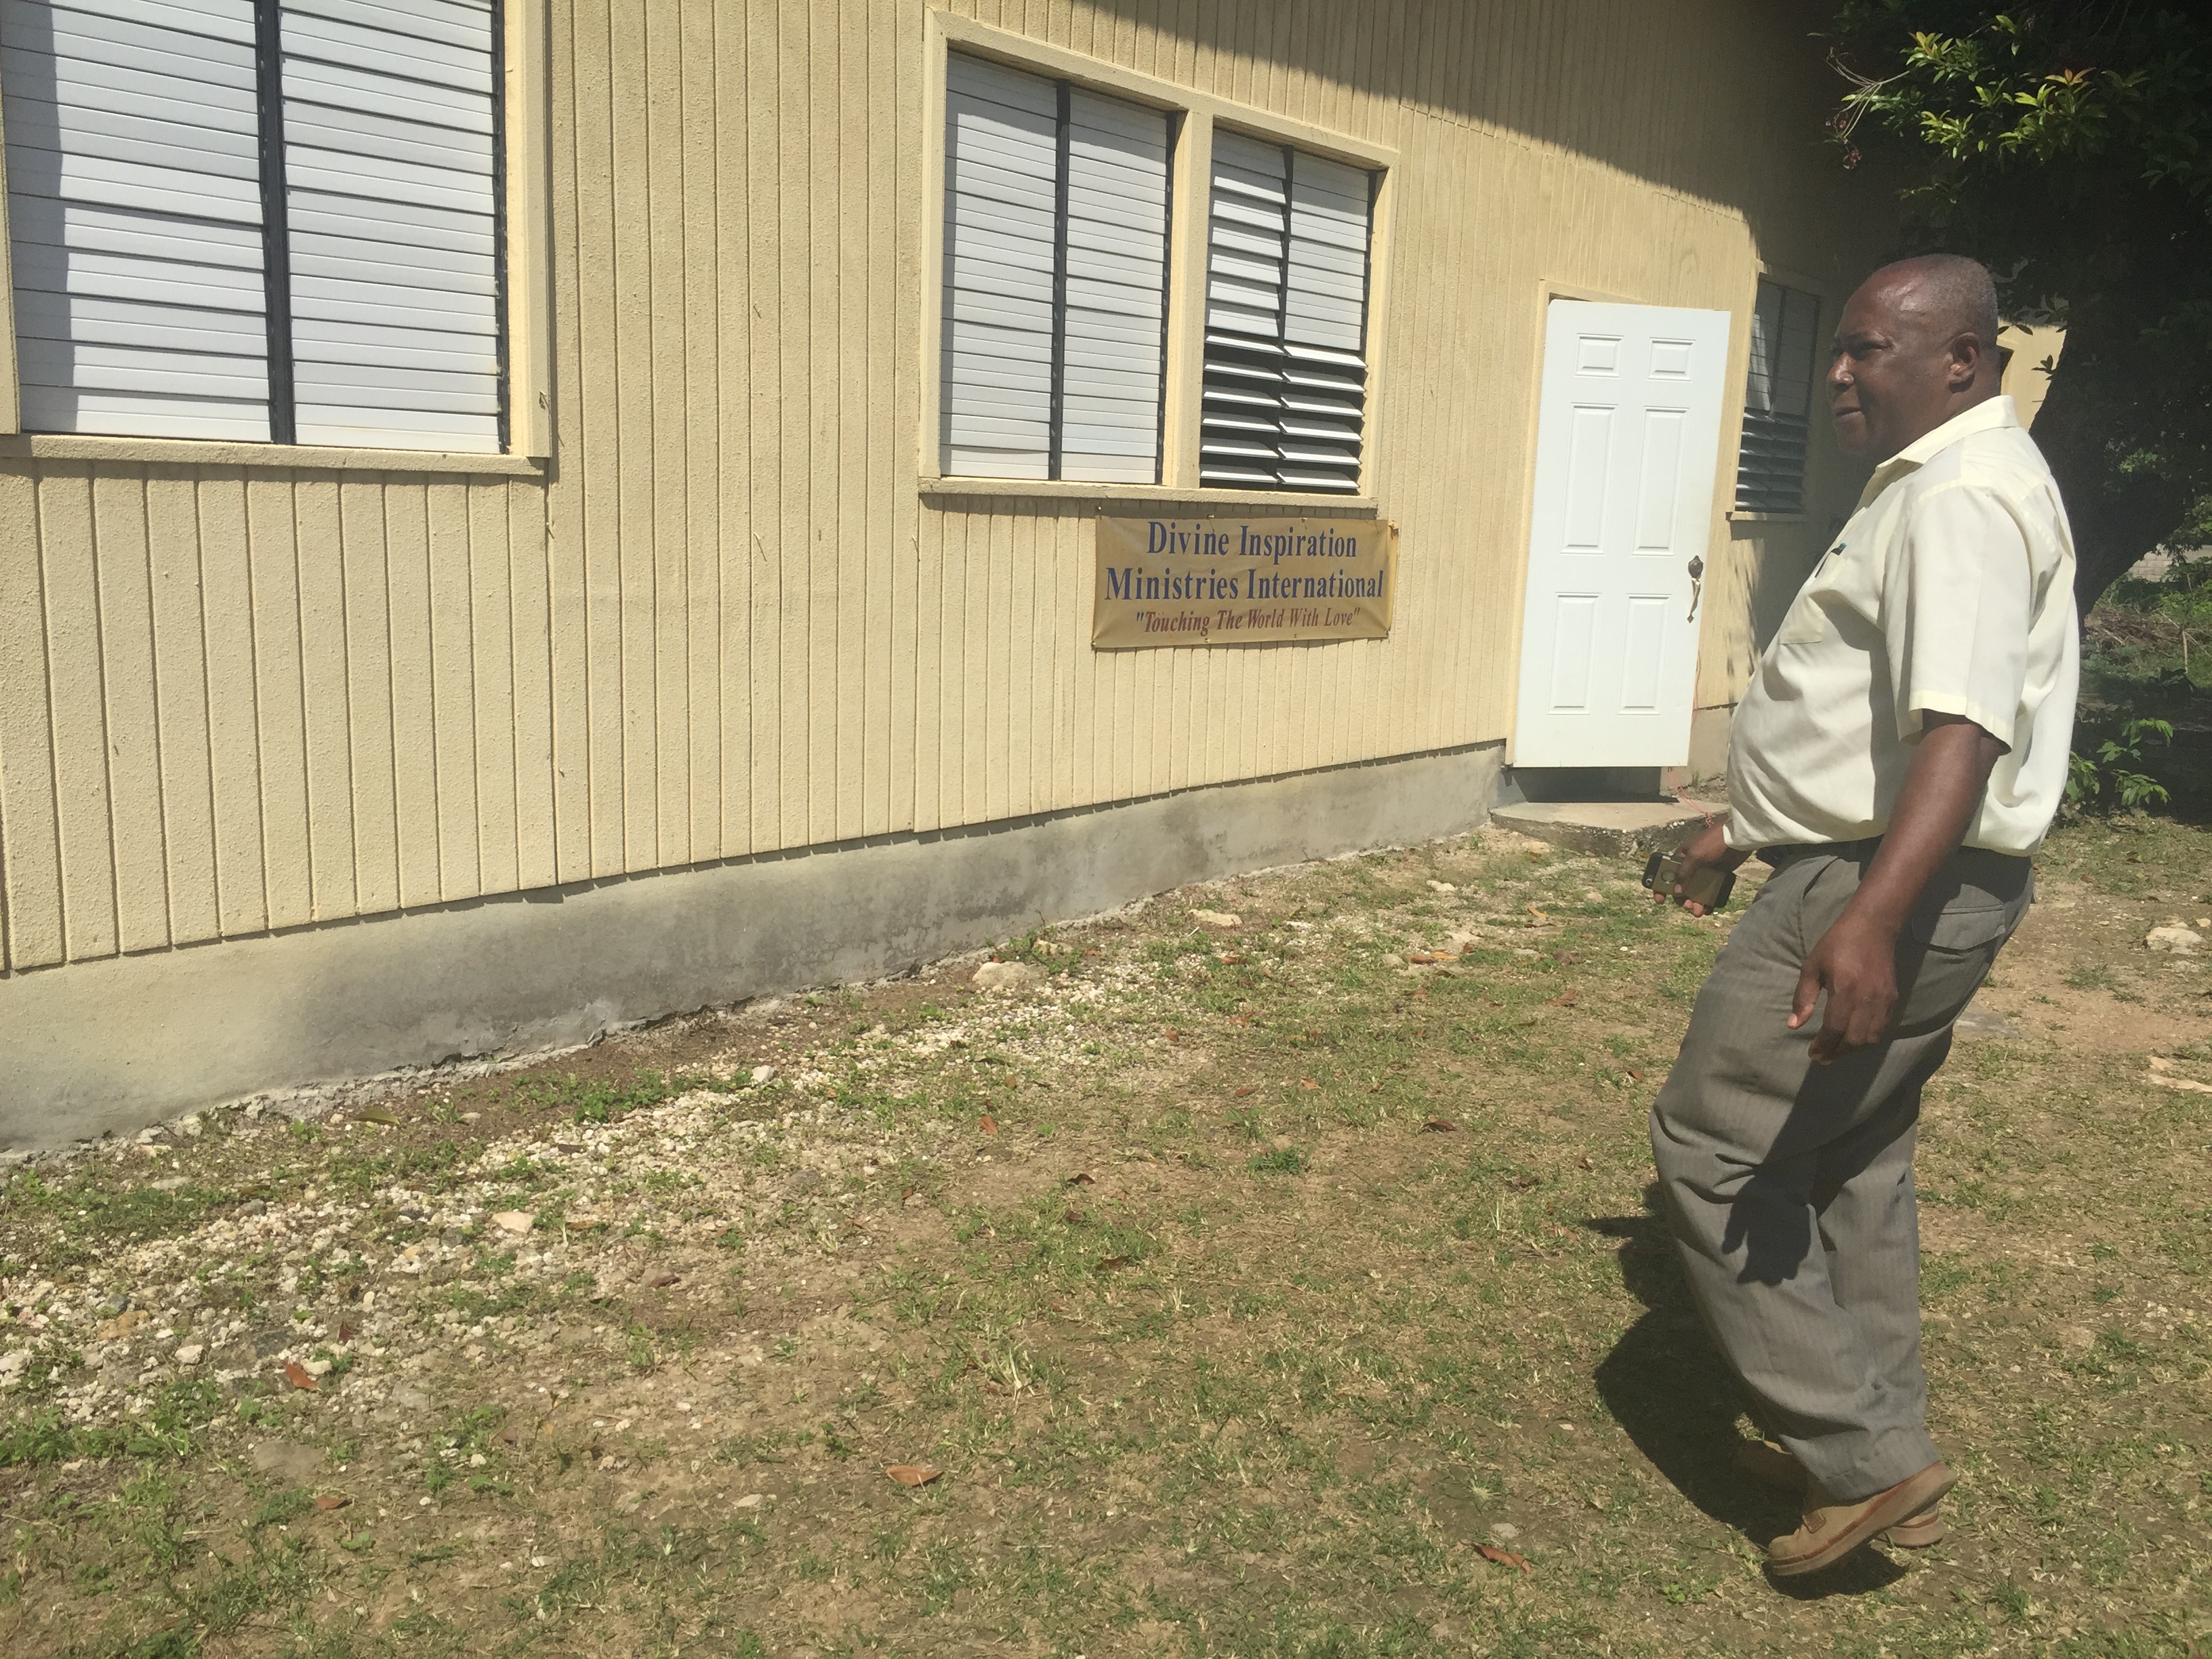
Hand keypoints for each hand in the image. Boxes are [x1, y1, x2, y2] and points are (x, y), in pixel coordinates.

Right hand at [1660, 819, 1747, 917]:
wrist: (1738, 838)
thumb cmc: (1713, 843)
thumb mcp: (1694, 856)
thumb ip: (1684, 873)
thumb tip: (1677, 891)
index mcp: (1681, 858)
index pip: (1665, 874)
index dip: (1660, 887)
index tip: (1660, 901)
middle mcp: (1691, 867)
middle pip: (1681, 887)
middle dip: (1682, 900)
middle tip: (1688, 906)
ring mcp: (1705, 872)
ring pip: (1696, 893)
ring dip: (1695, 904)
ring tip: (1699, 912)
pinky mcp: (1718, 876)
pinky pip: (1710, 893)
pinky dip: (1709, 902)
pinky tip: (1709, 909)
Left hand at [1790, 910, 1899, 1062]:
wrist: (1873, 928)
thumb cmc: (1837, 945)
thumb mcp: (1812, 966)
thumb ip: (1803, 997)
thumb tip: (1794, 1025)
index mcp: (1845, 990)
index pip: (1835, 1030)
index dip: (1823, 1046)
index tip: (1812, 1054)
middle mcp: (1867, 999)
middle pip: (1854, 1040)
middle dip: (1837, 1053)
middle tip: (1822, 1057)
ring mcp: (1883, 1000)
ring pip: (1871, 1038)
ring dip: (1853, 1049)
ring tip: (1836, 1051)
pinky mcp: (1893, 999)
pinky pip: (1882, 1029)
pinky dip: (1868, 1039)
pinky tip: (1854, 1038)